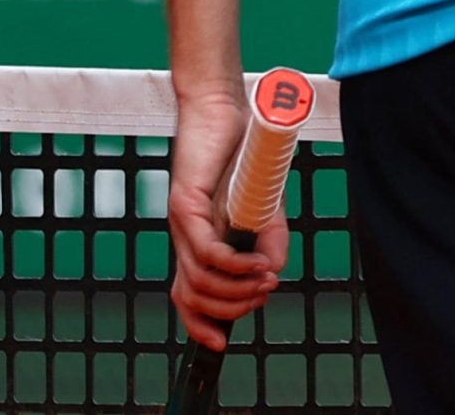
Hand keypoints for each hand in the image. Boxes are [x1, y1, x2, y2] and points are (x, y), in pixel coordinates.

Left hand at [167, 87, 284, 350]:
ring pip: (199, 280)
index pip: (186, 298)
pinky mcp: (185, 203)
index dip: (199, 326)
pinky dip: (232, 263)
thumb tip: (273, 272)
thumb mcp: (263, 206)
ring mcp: (181, 222)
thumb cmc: (244, 154)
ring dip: (235, 288)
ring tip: (266, 278)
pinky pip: (205, 249)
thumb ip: (267, 238)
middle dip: (231, 308)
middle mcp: (184, 238)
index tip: (222, 343)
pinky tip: (255, 261)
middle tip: (264, 294)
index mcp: (199, 242)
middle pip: (192, 298)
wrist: (230, 111)